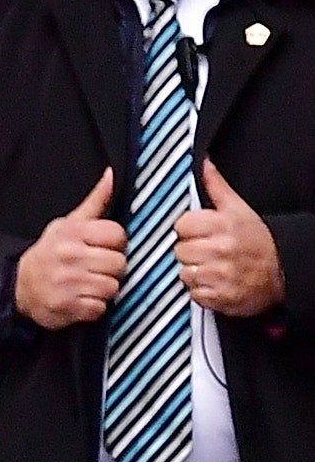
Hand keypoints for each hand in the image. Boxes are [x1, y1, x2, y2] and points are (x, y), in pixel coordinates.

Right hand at [15, 169, 125, 328]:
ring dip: (103, 289)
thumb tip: (112, 174)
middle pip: (118, 264)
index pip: (118, 236)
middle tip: (96, 269)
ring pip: (111, 287)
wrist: (18, 286)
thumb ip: (96, 201)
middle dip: (111, 269)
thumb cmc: (50, 252)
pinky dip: (93, 308)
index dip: (115, 244)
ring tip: (88, 284)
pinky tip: (81, 299)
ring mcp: (68, 284)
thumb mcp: (68, 223)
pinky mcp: (65, 307)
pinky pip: (99, 309)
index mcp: (74, 233)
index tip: (104, 248)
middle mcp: (70, 257)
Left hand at [175, 160, 284, 317]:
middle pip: (179, 250)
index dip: (189, 229)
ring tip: (212, 266)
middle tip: (208, 250)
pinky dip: (201, 291)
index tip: (200, 232)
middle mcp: (220, 249)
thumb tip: (204, 163)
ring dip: (194, 271)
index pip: (181, 225)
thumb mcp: (239, 208)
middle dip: (191, 250)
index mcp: (223, 224)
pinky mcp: (218, 297)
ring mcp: (219, 275)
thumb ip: (216, 187)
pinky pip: (193, 294)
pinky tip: (215, 281)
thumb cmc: (258, 240)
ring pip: (183, 273)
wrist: (282, 271)